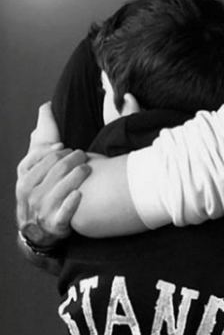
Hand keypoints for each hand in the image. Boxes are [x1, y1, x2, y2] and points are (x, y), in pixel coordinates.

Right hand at [15, 103, 90, 246]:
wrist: (39, 228)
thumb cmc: (42, 189)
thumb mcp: (37, 165)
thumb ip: (42, 139)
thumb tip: (47, 107)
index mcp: (25, 177)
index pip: (42, 158)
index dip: (56, 151)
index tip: (65, 147)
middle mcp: (30, 194)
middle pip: (55, 169)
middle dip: (72, 160)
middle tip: (83, 155)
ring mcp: (41, 210)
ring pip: (61, 188)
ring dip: (76, 176)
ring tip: (88, 168)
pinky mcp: (55, 224)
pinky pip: (64, 213)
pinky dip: (72, 203)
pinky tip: (80, 194)